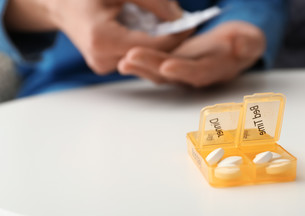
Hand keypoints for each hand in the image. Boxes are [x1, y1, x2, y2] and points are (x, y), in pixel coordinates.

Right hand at [5, 0, 189, 74]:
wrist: (58, 5)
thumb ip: (151, 1)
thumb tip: (179, 17)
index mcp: (102, 39)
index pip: (152, 45)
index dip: (175, 35)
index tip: (191, 23)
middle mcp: (102, 59)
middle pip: (149, 56)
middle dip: (169, 41)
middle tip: (183, 24)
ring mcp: (102, 65)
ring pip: (143, 59)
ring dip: (158, 44)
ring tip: (168, 25)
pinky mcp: (104, 65)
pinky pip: (133, 57)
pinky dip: (145, 45)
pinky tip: (150, 31)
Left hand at [118, 22, 265, 86]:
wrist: (232, 47)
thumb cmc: (242, 43)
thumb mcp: (252, 40)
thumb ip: (249, 43)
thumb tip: (243, 45)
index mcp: (214, 70)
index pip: (197, 71)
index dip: (183, 70)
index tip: (167, 65)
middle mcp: (194, 74)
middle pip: (172, 74)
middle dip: (151, 66)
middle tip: (131, 57)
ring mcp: (180, 70)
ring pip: (158, 72)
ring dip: (140, 66)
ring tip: (123, 59)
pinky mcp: (171, 63)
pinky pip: (153, 65)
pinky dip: (140, 62)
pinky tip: (124, 58)